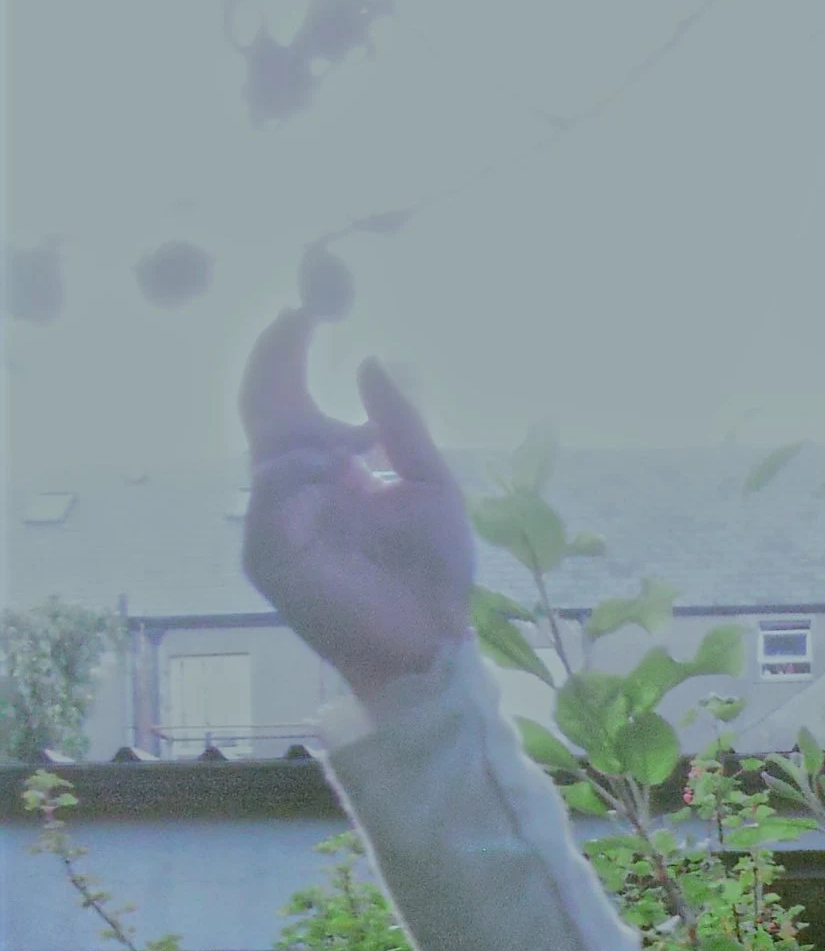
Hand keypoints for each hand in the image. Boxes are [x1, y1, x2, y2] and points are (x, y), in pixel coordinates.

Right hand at [238, 310, 475, 704]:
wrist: (433, 639)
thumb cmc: (435, 571)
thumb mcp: (432, 484)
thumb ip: (402, 426)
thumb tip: (370, 362)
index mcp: (328, 468)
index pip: (289, 399)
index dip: (286, 354)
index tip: (304, 311)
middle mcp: (295, 491)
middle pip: (263, 414)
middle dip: (277, 365)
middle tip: (299, 321)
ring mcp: (277, 525)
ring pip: (267, 457)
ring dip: (310, 439)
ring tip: (357, 448)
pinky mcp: (271, 561)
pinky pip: (269, 506)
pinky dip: (300, 482)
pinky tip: (338, 476)